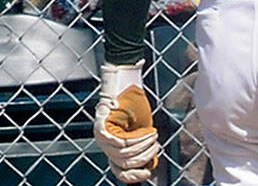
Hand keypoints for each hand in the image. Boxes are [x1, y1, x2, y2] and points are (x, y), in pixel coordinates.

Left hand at [93, 61, 159, 182]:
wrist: (126, 84)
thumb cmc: (134, 104)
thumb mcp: (141, 130)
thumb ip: (140, 146)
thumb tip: (150, 164)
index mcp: (111, 146)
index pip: (119, 170)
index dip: (133, 175)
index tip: (146, 173)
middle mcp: (103, 144)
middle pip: (125, 162)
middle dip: (146, 155)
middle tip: (155, 144)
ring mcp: (102, 137)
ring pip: (126, 153)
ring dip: (145, 144)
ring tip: (153, 134)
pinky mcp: (103, 128)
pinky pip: (124, 142)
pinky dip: (140, 138)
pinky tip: (148, 131)